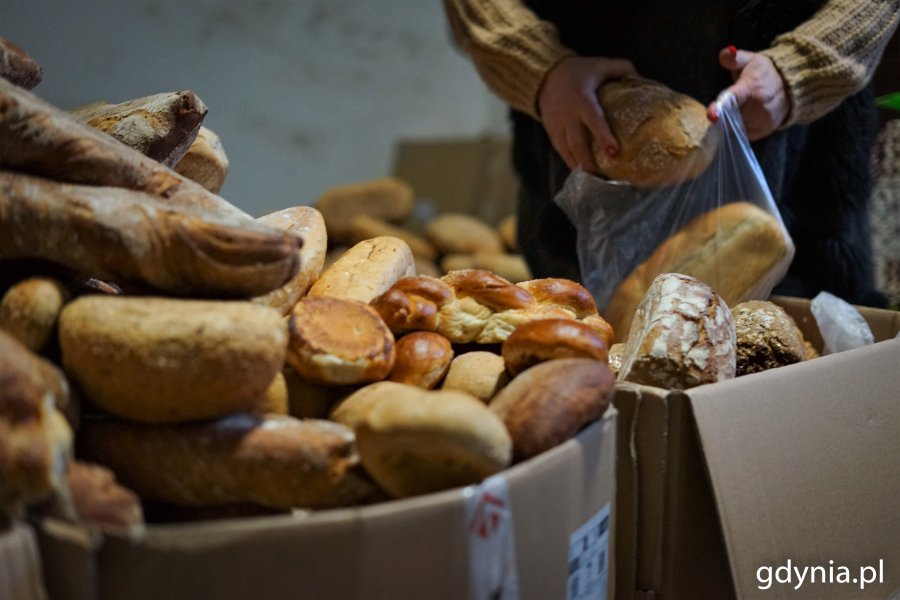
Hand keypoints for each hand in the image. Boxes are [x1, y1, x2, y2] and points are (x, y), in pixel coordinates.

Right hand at [537, 56, 636, 172]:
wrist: (544, 77)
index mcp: (582, 100)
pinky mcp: (553, 135)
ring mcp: (558, 128)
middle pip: (578, 145)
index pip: (594, 121)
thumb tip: (643, 79)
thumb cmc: (578, 71)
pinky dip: (573, 164)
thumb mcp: (600, 64)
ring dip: (581, 167)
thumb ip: (622, 68)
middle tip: (603, 177)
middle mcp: (568, 117)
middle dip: (589, 163)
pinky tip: (584, 174)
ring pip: (568, 153)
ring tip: (595, 180)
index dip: (603, 137)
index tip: (613, 152)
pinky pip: (562, 153)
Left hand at [708, 46, 788, 139]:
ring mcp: (761, 120)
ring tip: (746, 106)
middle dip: (727, 109)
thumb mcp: (750, 59)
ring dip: (735, 119)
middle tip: (737, 99)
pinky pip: (744, 133)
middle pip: (730, 115)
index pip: (733, 99)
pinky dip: (742, 126)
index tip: (712, 115)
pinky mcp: (764, 130)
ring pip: (735, 125)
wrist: (791, 86)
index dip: (720, 108)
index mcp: (750, 87)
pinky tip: (749, 115)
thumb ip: (734, 58)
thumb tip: (727, 52)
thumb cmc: (764, 72)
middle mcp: (757, 106)